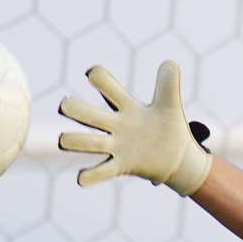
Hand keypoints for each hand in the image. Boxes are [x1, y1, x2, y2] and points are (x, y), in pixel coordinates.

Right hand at [58, 61, 210, 194]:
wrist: (177, 158)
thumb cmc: (169, 127)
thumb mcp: (170, 104)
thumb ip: (168, 84)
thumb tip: (170, 63)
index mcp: (126, 106)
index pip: (107, 86)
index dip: (98, 78)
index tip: (93, 74)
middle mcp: (115, 125)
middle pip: (87, 114)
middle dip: (74, 108)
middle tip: (65, 106)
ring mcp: (116, 146)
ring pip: (87, 142)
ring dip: (75, 141)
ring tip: (65, 140)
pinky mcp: (122, 166)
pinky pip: (101, 171)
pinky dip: (91, 175)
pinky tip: (82, 178)